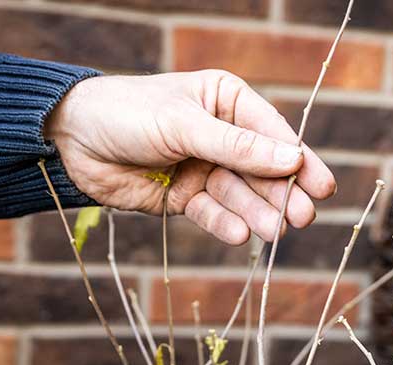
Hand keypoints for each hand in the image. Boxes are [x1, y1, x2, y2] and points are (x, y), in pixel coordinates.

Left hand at [45, 70, 336, 244]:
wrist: (71, 141)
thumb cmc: (127, 114)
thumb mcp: (183, 125)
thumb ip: (236, 146)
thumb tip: (292, 160)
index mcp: (226, 101)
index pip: (271, 133)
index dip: (297, 160)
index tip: (321, 185)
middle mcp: (221, 135)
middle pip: (262, 169)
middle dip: (282, 192)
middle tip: (303, 216)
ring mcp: (204, 168)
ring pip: (240, 195)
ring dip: (258, 213)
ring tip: (276, 232)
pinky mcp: (185, 198)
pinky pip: (213, 213)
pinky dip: (225, 224)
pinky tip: (240, 235)